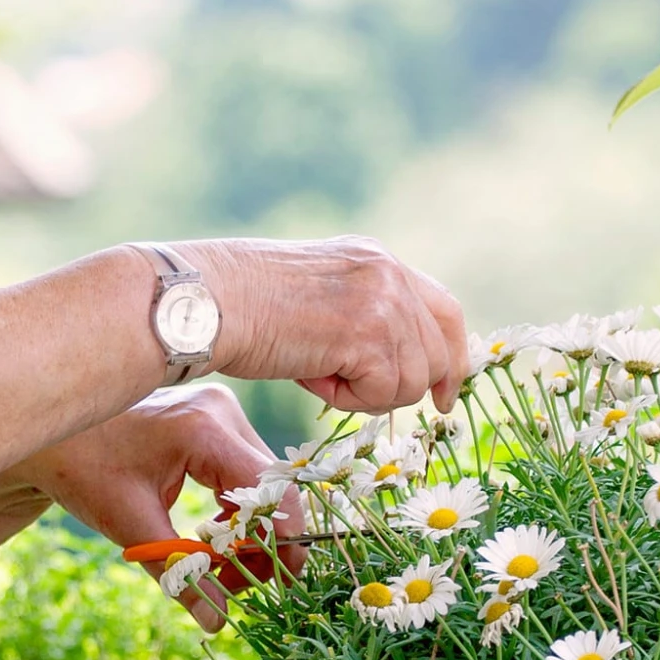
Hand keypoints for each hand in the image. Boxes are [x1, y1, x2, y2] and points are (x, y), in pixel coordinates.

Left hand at [16, 385, 297, 628]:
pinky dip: (235, 514)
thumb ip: (179, 573)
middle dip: (262, 543)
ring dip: (249, 533)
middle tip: (240, 586)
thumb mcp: (130, 526)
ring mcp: (221, 413)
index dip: (281, 539)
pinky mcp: (214, 422)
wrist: (53, 436)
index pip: (269, 488)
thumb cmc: (82, 471)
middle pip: (271, 488)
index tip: (278, 583)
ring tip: (221, 571)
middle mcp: (222, 412)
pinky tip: (212, 543)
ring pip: (261, 486)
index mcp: (204, 429)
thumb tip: (217, 622)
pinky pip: (244, 476)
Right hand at [188, 236, 468, 414]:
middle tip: (361, 397)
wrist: (208, 302)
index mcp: (376, 259)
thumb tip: (394, 369)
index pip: (444, 309)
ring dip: (365, 395)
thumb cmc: (240, 308)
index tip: (444, 393)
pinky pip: (383, 394)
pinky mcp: (369, 333)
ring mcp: (383, 301)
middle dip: (409, 388)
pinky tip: (310, 376)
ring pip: (411, 381)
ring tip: (316, 372)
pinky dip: (346, 400)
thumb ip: (361, 318)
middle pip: (438, 352)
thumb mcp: (317, 298)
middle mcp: (388, 272)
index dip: (451, 356)